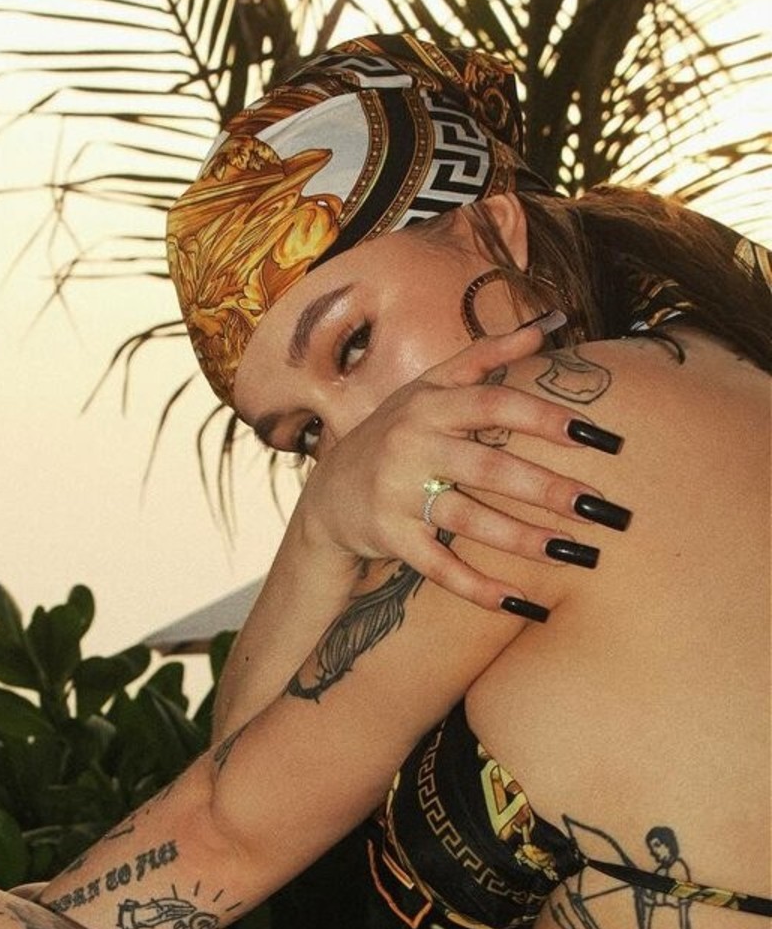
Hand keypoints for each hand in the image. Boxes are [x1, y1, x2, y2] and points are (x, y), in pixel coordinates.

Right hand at [296, 322, 618, 611]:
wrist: (329, 496)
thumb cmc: (394, 434)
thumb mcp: (429, 388)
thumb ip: (486, 357)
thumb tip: (549, 327)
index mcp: (429, 404)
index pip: (492, 404)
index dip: (542, 417)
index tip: (594, 435)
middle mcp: (411, 445)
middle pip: (488, 468)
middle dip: (547, 489)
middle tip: (600, 508)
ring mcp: (398, 494)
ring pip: (468, 521)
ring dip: (524, 540)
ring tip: (575, 552)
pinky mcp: (390, 538)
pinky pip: (439, 568)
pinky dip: (478, 588)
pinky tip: (520, 601)